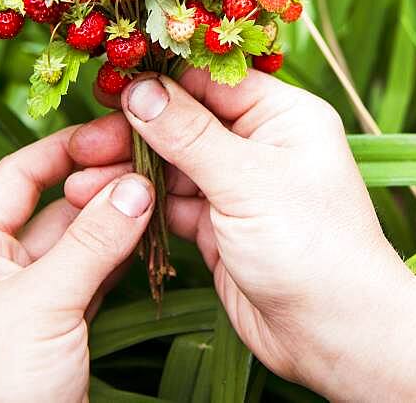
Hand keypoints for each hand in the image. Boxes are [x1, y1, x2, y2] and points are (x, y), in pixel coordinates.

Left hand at [0, 128, 155, 402]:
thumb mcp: (42, 307)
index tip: (117, 132)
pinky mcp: (58, 333)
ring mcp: (29, 304)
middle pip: (54, 208)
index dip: (65, 149)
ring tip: (162, 197)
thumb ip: (91, 244)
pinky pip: (91, 280)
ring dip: (116, 222)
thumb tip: (136, 186)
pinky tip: (149, 242)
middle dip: (101, 185)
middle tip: (154, 167)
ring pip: (79, 245)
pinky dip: (119, 260)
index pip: (18, 176)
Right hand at [68, 69, 412, 395]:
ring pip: (173, 166)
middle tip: (83, 142)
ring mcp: (239, 187)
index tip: (107, 84)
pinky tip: (103, 204)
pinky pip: (172, 204)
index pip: (212, 81)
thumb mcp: (247, 180)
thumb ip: (189, 134)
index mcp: (283, 116)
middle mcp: (261, 144)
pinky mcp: (220, 227)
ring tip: (80, 179)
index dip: (159, 81)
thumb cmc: (311, 246)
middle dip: (134, 132)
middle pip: (185, 122)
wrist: (335, 333)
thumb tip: (140, 89)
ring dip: (128, 171)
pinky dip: (140, 205)